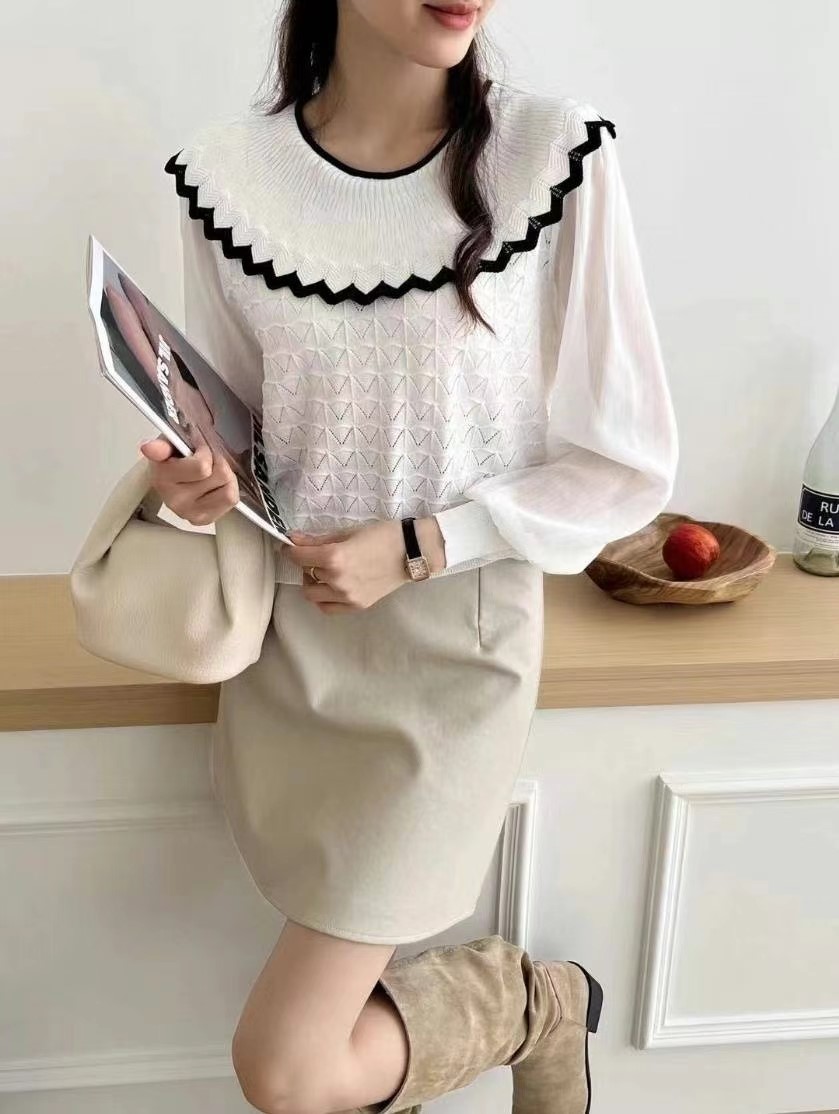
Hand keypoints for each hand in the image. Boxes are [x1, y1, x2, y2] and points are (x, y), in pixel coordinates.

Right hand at [139, 434, 239, 526]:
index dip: (206, 450)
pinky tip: (215, 484)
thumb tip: (149, 448)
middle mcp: (174, 501)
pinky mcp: (204, 519)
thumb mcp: (167, 443)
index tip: (198, 445)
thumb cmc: (173, 456)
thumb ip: (161, 445)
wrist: (172, 474)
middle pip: (221, 475)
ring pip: (228, 490)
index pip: (202, 467)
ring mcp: (189, 513)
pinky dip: (228, 488)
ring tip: (212, 471)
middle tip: (207, 458)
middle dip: (218, 461)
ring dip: (226, 477)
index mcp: (162, 478)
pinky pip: (231, 500)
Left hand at [281, 516, 446, 613]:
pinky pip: (328, 607)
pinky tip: (331, 586)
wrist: (412, 552)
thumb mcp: (348, 532)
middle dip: (305, 564)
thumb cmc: (383, 535)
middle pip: (305, 575)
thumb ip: (319, 539)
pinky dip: (324, 597)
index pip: (299, 556)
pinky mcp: (357, 606)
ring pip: (313, 594)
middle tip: (313, 556)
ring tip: (324, 572)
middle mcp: (337, 580)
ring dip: (313, 582)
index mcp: (335, 558)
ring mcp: (347, 597)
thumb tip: (294, 540)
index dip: (290, 549)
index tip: (289, 546)